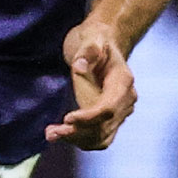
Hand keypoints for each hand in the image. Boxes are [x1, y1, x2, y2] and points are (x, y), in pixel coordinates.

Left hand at [46, 20, 134, 149]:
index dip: (88, 118)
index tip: (66, 119)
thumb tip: (80, 67)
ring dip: (76, 140)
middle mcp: (127, 100)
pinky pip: (98, 138)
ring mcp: (121, 111)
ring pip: (101, 138)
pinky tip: (60, 134)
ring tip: (51, 134)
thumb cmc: (96, 39)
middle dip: (77, 133)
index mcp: (124, 81)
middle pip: (104, 126)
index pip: (108, 108)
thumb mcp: (91, 37)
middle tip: (50, 132)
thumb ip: (88, 50)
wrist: (102, 45)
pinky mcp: (111, 119)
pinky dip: (80, 140)